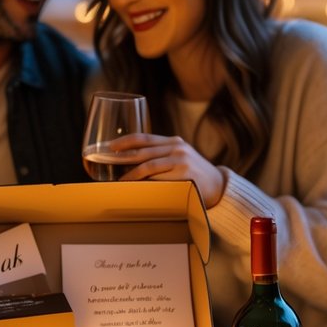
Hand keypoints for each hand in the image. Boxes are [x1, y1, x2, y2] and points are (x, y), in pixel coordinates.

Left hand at [106, 132, 226, 206]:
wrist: (218, 186)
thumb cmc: (194, 174)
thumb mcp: (180, 157)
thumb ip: (162, 155)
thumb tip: (131, 161)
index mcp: (174, 142)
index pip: (144, 138)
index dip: (125, 141)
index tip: (110, 146)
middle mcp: (177, 148)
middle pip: (143, 151)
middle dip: (122, 157)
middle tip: (108, 163)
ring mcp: (181, 161)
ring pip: (148, 165)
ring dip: (131, 174)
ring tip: (120, 181)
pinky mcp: (185, 175)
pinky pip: (159, 179)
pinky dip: (145, 183)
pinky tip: (137, 188)